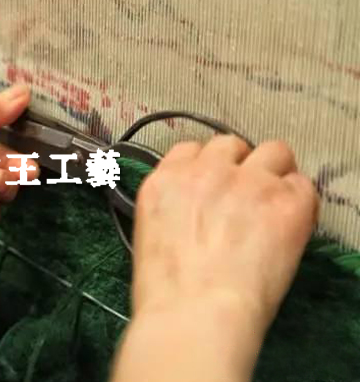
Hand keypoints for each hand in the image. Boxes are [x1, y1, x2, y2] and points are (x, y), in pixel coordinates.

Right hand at [113, 136, 317, 381]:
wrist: (194, 311)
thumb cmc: (165, 292)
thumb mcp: (150, 237)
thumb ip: (176, 209)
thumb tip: (200, 214)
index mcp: (166, 180)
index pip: (190, 150)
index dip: (205, 167)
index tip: (213, 185)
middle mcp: (205, 170)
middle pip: (231, 144)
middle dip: (239, 166)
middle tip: (245, 197)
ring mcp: (248, 181)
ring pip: (274, 151)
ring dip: (274, 173)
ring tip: (273, 205)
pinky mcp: (286, 201)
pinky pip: (304, 185)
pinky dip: (300, 202)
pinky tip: (290, 226)